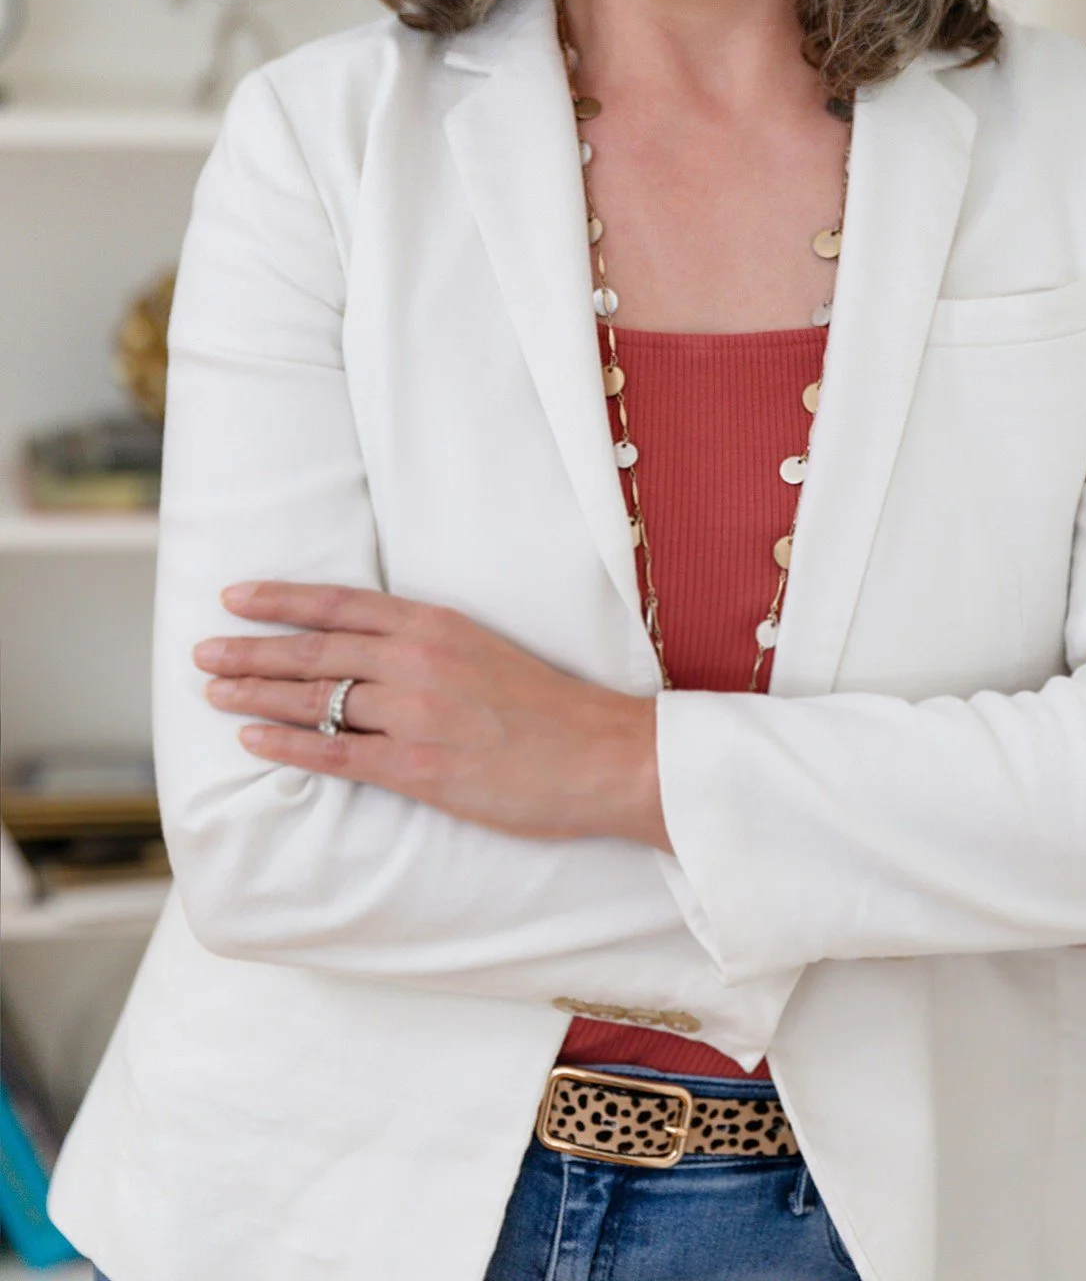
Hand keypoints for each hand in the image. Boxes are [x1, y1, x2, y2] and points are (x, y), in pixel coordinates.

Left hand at [192, 582, 670, 850]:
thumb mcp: (485, 648)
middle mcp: (418, 660)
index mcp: (437, 623)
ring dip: (256, 695)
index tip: (235, 596)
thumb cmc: (549, 707)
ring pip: (315, 701)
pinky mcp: (418, 767)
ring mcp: (415, 714)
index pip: (340, 604)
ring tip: (214, 693)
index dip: (282, 599)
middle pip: (314, 651)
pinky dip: (286, 746)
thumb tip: (365, 654)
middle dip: (250, 650)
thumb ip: (426, 646)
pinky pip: (335, 755)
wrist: (603, 755)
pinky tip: (252, 739)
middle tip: (203, 651)